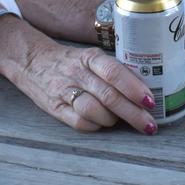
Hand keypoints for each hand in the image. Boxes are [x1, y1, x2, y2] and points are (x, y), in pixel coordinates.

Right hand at [15, 35, 158, 134]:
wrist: (33, 62)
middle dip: (133, 113)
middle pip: (109, 96)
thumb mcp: (91, 58)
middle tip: (149, 125)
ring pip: (94, 111)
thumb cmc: (71, 61)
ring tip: (121, 121)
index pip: (114, 72)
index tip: (150, 101)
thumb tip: (144, 88)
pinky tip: (102, 124)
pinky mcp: (55, 109)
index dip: (134, 88)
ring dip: (113, 120)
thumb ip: (114, 70)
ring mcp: (64, 92)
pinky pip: (79, 123)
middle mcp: (77, 74)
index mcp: (90, 58)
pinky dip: (95, 126)